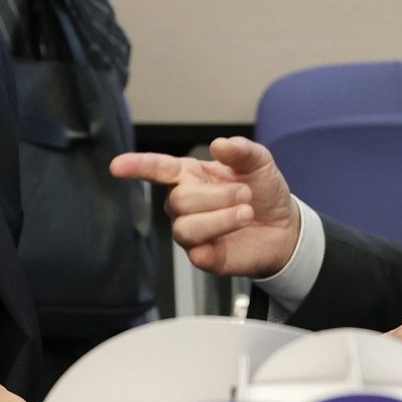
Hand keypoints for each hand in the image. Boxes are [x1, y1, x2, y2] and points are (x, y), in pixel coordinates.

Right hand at [111, 136, 300, 278]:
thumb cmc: (263, 192)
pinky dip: (219, 236)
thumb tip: (219, 144)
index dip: (137, 166)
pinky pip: (197, 251)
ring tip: (246, 212)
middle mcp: (183, 204)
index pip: (156, 169)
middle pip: (178, 200)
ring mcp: (191, 232)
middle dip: (218, 195)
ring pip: (184, 227)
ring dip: (221, 217)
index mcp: (189, 175)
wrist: (285, 227)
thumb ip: (241, 150)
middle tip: (245, 194)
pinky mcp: (203, 257)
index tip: (117, 166)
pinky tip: (237, 230)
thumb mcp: (259, 162)